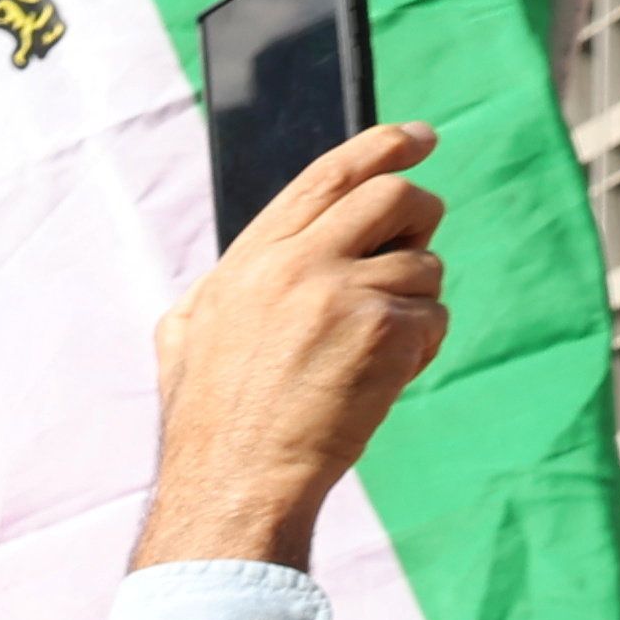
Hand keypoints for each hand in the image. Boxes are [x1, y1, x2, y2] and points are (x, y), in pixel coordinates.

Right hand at [135, 126, 454, 572]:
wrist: (234, 483)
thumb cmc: (209, 423)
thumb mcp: (186, 338)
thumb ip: (220, 289)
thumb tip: (245, 268)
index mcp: (251, 259)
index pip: (328, 175)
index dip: (383, 145)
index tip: (419, 136)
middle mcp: (297, 264)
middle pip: (395, 196)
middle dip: (419, 217)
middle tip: (413, 248)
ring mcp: (342, 295)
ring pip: (422, 264)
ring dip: (413, 304)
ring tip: (373, 352)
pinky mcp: (383, 332)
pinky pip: (433, 316)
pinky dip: (419, 348)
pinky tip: (382, 379)